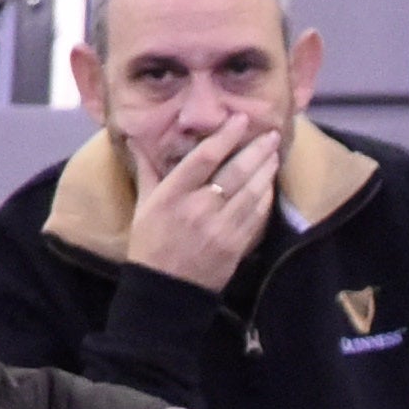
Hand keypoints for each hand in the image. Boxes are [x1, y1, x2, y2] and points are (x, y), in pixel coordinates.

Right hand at [119, 107, 285, 292]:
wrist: (165, 290)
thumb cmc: (150, 244)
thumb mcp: (144, 205)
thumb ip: (148, 170)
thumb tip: (135, 139)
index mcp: (173, 194)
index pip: (204, 157)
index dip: (225, 136)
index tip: (241, 119)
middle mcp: (198, 207)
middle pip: (235, 172)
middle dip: (257, 150)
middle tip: (272, 134)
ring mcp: (220, 228)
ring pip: (250, 192)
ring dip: (265, 170)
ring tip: (274, 153)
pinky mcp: (235, 245)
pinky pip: (256, 215)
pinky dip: (265, 197)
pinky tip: (270, 184)